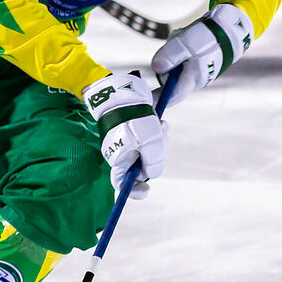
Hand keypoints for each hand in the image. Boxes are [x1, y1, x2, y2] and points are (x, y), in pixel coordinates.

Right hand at [81, 72, 165, 197]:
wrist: (124, 90)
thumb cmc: (135, 117)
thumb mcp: (150, 142)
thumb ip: (153, 162)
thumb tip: (152, 174)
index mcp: (119, 158)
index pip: (122, 182)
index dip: (134, 191)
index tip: (147, 190)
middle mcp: (121, 152)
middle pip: (143, 165)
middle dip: (156, 154)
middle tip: (162, 135)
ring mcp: (127, 142)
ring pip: (149, 151)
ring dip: (159, 140)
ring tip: (161, 124)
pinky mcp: (133, 131)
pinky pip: (149, 138)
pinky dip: (156, 132)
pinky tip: (159, 120)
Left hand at [149, 3, 253, 106]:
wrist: (228, 28)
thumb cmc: (208, 36)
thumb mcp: (186, 43)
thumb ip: (170, 55)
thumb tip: (156, 68)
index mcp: (192, 78)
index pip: (171, 97)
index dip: (156, 101)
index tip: (143, 103)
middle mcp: (193, 80)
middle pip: (168, 77)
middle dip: (166, 62)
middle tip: (175, 44)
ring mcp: (194, 73)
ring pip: (172, 66)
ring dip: (173, 52)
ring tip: (184, 40)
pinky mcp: (193, 65)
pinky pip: (178, 59)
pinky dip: (178, 49)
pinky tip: (187, 40)